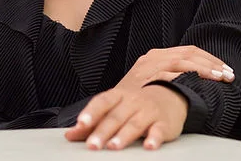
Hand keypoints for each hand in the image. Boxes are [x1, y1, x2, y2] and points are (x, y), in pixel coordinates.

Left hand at [65, 85, 187, 149]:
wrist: (170, 94)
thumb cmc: (136, 103)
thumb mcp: (115, 107)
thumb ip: (93, 121)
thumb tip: (70, 134)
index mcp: (118, 96)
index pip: (102, 101)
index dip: (91, 112)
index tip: (81, 123)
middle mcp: (132, 102)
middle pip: (116, 116)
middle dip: (103, 131)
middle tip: (92, 145)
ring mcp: (148, 111)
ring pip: (134, 124)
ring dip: (123, 135)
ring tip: (113, 146)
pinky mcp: (163, 123)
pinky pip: (158, 130)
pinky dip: (154, 138)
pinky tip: (149, 146)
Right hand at [115, 46, 233, 91]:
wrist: (107, 106)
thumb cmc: (131, 99)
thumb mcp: (149, 82)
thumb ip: (168, 77)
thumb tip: (195, 80)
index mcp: (156, 55)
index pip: (188, 51)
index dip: (209, 59)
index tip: (225, 69)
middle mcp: (153, 57)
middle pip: (189, 53)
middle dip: (212, 63)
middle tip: (229, 75)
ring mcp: (148, 65)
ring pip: (182, 60)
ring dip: (204, 69)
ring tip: (220, 78)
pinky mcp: (144, 76)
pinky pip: (168, 73)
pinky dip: (184, 76)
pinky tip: (198, 83)